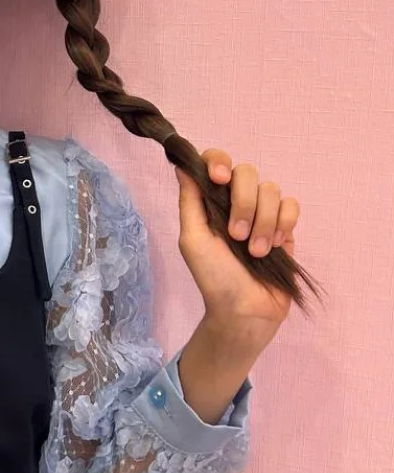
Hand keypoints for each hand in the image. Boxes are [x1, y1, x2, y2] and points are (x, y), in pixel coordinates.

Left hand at [174, 149, 300, 345]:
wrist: (246, 310)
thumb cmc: (214, 278)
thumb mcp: (193, 240)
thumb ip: (190, 202)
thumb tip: (182, 164)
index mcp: (211, 202)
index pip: (216, 162)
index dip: (219, 162)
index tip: (218, 179)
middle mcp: (236, 202)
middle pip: (247, 172)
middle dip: (243, 204)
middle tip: (236, 237)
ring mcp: (263, 213)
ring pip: (271, 189)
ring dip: (263, 222)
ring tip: (255, 252)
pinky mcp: (285, 227)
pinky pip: (291, 205)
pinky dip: (283, 224)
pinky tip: (274, 246)